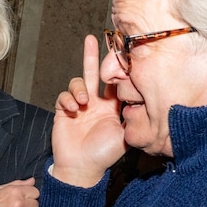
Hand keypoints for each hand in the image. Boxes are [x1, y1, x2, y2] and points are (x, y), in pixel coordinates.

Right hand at [52, 35, 126, 186]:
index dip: (117, 69)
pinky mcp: (64, 110)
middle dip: (93, 56)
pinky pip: (64, 96)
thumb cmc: (104, 154)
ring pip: (78, 83)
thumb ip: (132, 115)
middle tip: (93, 38)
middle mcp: (96, 103)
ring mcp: (79, 106)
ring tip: (83, 102)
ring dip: (79, 89)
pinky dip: (68, 99)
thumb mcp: (125, 134)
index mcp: (112, 107)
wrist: (81, 168)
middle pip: (95, 73)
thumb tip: (142, 98)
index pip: (115, 82)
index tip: (120, 53)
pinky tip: (73, 109)